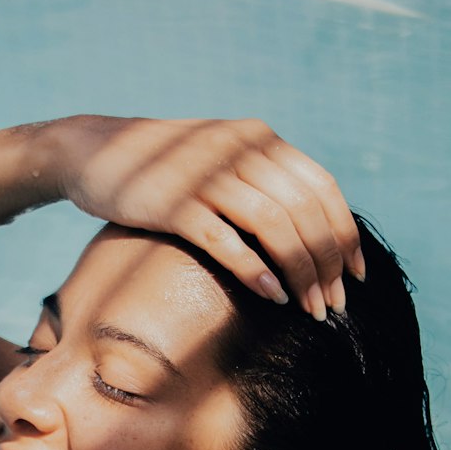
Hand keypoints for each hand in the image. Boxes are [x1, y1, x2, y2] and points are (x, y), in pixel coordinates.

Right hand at [56, 115, 363, 319]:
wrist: (95, 151)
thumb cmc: (165, 168)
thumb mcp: (220, 160)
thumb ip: (261, 180)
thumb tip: (308, 228)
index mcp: (258, 139)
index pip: (322, 188)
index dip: (345, 234)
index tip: (355, 275)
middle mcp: (238, 151)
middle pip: (303, 211)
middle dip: (325, 264)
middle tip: (332, 306)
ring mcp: (206, 177)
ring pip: (273, 226)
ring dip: (299, 272)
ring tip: (309, 310)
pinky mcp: (174, 205)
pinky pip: (226, 240)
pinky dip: (256, 270)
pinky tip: (273, 297)